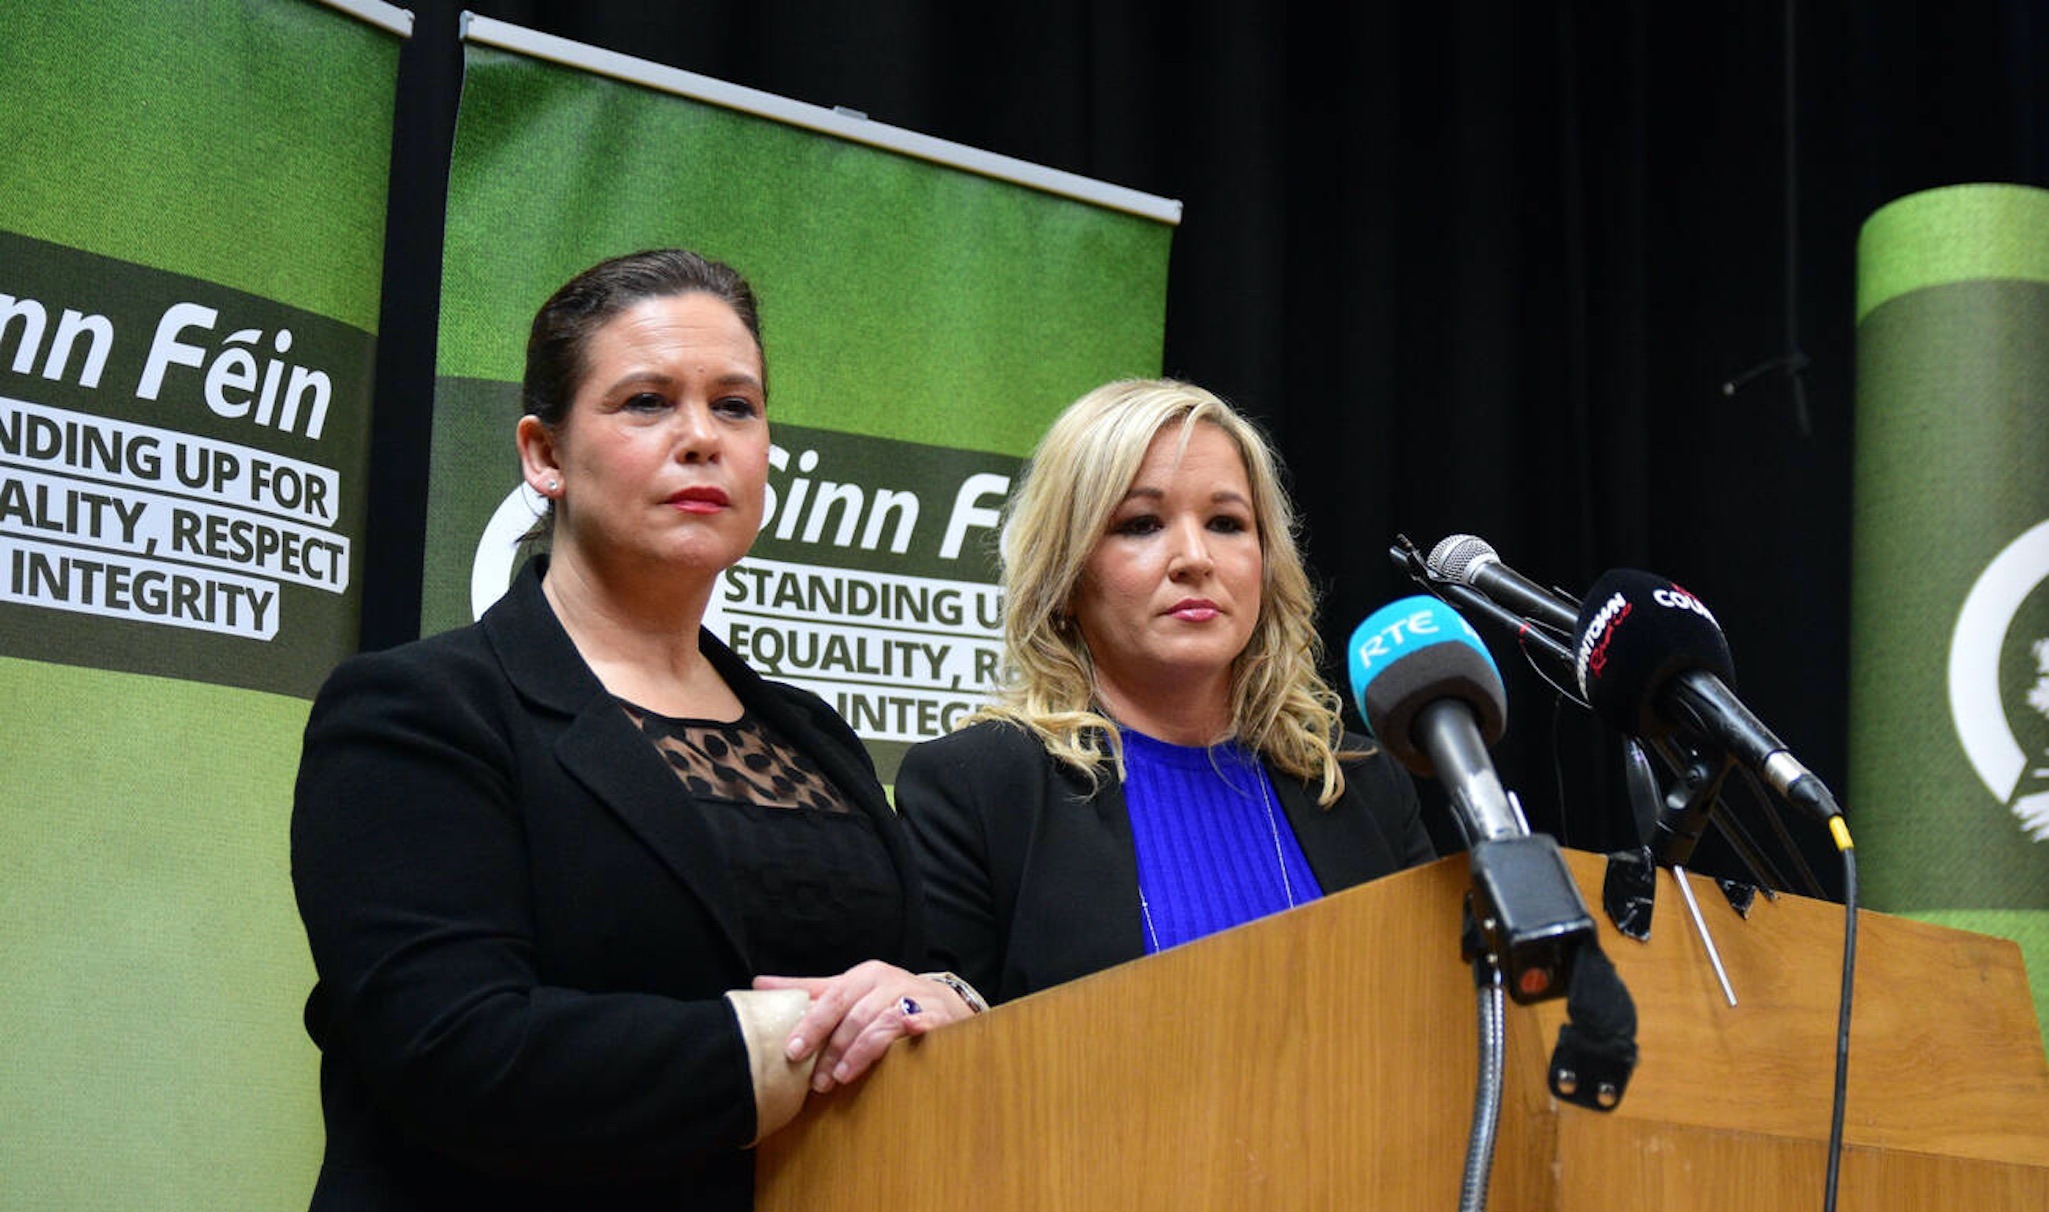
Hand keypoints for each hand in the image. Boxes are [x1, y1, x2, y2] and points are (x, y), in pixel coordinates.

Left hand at [753, 961, 973, 1093]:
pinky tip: (894, 1054)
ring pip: (881, 1024)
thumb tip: (759, 984)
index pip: (832, 998)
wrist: (943, 1002)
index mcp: (863, 976)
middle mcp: (887, 982)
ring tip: (841, 1078)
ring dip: (859, 1053)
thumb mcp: (849, 990)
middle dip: (832, 1048)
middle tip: (816, 1081)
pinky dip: (903, 1036)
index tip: (791, 1051)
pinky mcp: (936, 1016)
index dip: (811, 1025)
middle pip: (854, 1014)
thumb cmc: (886, 997)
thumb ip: (809, 990)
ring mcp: (913, 998)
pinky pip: (918, 1026)